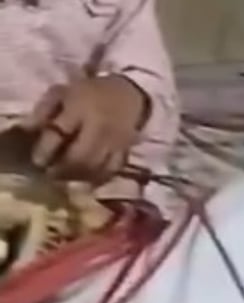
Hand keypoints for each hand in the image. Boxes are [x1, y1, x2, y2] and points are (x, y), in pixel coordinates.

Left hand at [20, 75, 148, 183]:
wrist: (128, 93)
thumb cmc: (89, 93)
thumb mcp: (62, 93)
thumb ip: (44, 111)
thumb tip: (26, 130)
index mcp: (79, 108)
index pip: (59, 134)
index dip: (45, 150)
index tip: (37, 161)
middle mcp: (99, 127)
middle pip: (79, 157)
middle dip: (62, 169)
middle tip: (51, 174)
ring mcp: (114, 141)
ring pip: (95, 167)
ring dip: (77, 176)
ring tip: (66, 177)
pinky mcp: (125, 151)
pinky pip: (111, 170)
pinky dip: (97, 178)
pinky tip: (87, 179)